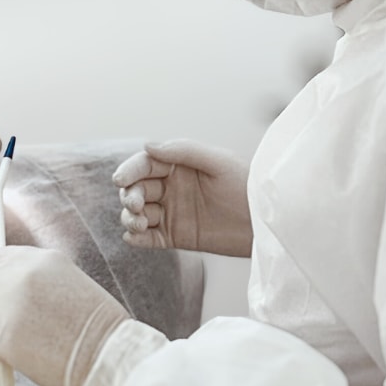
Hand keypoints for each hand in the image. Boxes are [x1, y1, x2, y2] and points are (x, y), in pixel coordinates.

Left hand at [0, 247, 128, 385]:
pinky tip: (10, 355)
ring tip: (9, 340)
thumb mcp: (72, 288)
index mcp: (41, 258)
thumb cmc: (99, 335)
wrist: (106, 357)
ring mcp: (1, 295)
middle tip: (0, 320)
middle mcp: (17, 269)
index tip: (1, 297)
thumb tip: (13, 298)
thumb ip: (39, 284)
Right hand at [113, 140, 252, 254]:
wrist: (265, 220)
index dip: (130, 170)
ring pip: (138, 214)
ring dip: (131, 218)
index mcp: (178, 165)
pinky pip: (150, 238)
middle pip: (136, 189)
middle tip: (136, 205)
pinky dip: (138, 239)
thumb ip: (183, 151)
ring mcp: (172, 212)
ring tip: (140, 224)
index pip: (145, 165)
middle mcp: (171, 187)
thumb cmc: (247, 185)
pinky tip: (135, 238)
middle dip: (129, 196)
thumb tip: (147, 146)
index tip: (120, 180)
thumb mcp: (217, 162)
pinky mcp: (176, 236)